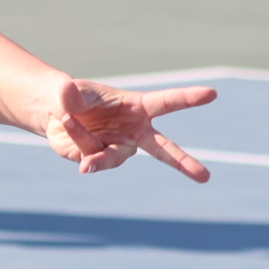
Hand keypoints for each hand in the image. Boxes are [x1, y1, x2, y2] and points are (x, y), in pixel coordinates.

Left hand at [38, 78, 215, 180]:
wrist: (57, 114)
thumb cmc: (76, 97)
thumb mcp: (74, 91)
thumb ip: (73, 94)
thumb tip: (66, 93)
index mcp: (139, 107)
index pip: (167, 102)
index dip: (188, 98)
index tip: (212, 93)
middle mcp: (135, 132)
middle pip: (163, 150)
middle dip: (183, 162)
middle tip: (205, 177)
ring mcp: (120, 148)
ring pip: (110, 155)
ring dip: (85, 138)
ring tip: (67, 118)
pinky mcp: (102, 160)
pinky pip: (89, 156)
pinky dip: (75, 140)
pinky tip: (67, 126)